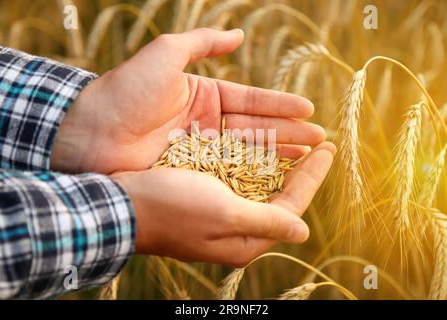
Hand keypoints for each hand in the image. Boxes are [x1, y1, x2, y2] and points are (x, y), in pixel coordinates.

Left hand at [51, 28, 324, 173]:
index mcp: (202, 95)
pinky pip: (228, 174)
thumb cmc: (127, 91)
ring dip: (278, 155)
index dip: (280, 105)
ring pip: (246, 153)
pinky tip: (276, 179)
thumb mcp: (166, 54)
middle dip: (288, 134)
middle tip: (319, 140)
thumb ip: (202, 42)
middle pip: (255, 129)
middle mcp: (205, 124)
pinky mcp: (191, 174)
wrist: (90, 133)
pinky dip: (252, 176)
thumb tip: (237, 35)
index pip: (250, 100)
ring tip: (308, 158)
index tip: (309, 110)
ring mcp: (199, 151)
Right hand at [112, 142, 335, 265]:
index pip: (292, 206)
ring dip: (280, 160)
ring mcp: (221, 212)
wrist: (123, 203)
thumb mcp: (223, 214)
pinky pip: (240, 177)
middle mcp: (236, 228)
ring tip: (299, 139)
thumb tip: (303, 232)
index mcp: (245, 239)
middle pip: (280, 196)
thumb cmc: (172, 208)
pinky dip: (254, 160)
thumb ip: (266, 221)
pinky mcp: (206, 196)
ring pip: (261, 184)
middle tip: (321, 142)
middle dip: (302, 169)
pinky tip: (264, 144)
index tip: (329, 148)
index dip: (312, 176)